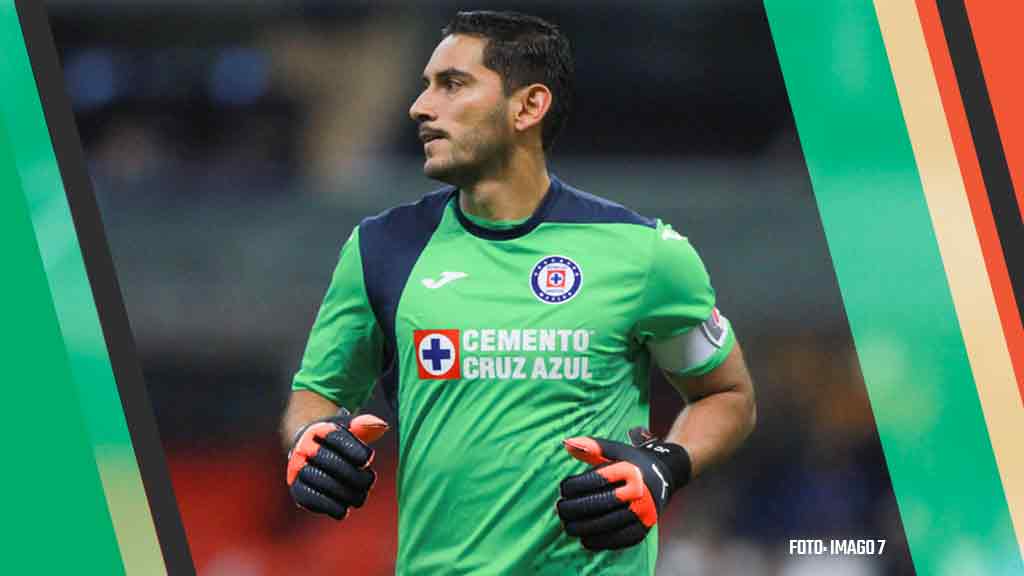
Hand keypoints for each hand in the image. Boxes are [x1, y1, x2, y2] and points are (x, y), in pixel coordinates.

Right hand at [286, 408, 388, 519]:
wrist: (309, 455)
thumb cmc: (336, 442)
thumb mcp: (350, 429)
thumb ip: (366, 425)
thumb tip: (382, 426)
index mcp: (318, 430)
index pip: (336, 437)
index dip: (353, 449)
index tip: (369, 458)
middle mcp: (303, 448)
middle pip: (329, 460)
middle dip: (353, 474)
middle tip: (369, 480)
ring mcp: (297, 469)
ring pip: (321, 481)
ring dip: (345, 492)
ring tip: (360, 497)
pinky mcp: (297, 489)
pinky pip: (310, 499)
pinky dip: (329, 506)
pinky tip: (344, 509)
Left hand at [556, 428, 691, 549]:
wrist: (664, 475)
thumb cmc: (632, 462)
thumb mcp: (615, 450)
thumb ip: (591, 447)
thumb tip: (566, 444)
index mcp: (629, 470)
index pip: (596, 480)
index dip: (575, 486)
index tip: (563, 488)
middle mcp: (639, 491)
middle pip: (601, 503)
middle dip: (575, 509)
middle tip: (560, 510)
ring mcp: (644, 511)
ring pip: (609, 524)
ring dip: (584, 528)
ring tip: (568, 527)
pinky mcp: (645, 527)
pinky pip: (621, 539)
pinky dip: (601, 542)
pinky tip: (585, 540)